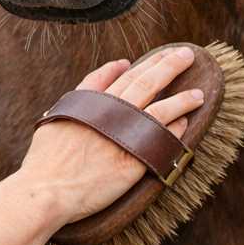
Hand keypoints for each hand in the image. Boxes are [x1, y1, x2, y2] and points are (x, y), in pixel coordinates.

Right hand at [18, 48, 203, 227]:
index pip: (116, 75)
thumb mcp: (55, 117)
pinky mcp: (135, 160)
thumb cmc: (45, 160)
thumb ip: (80, 96)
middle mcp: (110, 113)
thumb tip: (102, 78)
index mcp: (90, 102)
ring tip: (199, 93)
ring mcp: (125, 136)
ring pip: (161, 108)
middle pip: (145, 81)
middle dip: (167, 65)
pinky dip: (175, 128)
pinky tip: (186, 121)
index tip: (144, 60)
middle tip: (186, 55)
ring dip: (182, 98)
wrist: (48, 189)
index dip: (134, 65)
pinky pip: (162, 139)